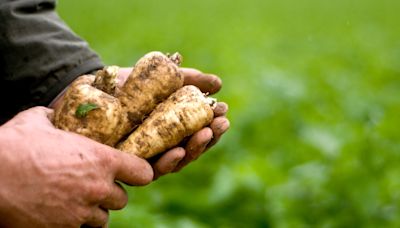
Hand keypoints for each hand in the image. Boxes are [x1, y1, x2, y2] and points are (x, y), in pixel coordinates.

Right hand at [0, 107, 152, 226]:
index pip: (143, 173)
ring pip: (102, 219)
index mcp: (101, 160)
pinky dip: (73, 223)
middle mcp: (97, 189)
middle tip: (94, 186)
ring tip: (76, 201)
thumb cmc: (14, 145)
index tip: (132, 172)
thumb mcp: (39, 120)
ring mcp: (80, 213)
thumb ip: (56, 118)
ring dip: (93, 211)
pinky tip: (59, 212)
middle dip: (110, 193)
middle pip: (122, 199)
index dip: (139, 173)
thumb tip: (55, 113)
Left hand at [119, 67, 229, 178]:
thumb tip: (218, 84)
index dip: (213, 124)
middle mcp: (163, 146)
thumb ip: (189, 80)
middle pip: (192, 149)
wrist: (95, 87)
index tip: (223, 111)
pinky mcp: (131, 165)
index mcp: (174, 129)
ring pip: (178, 161)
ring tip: (205, 134)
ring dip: (195, 149)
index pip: (199, 132)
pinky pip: (152, 170)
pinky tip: (179, 151)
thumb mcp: (163, 79)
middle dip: (209, 137)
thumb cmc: (130, 85)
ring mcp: (148, 157)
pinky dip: (168, 162)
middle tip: (219, 123)